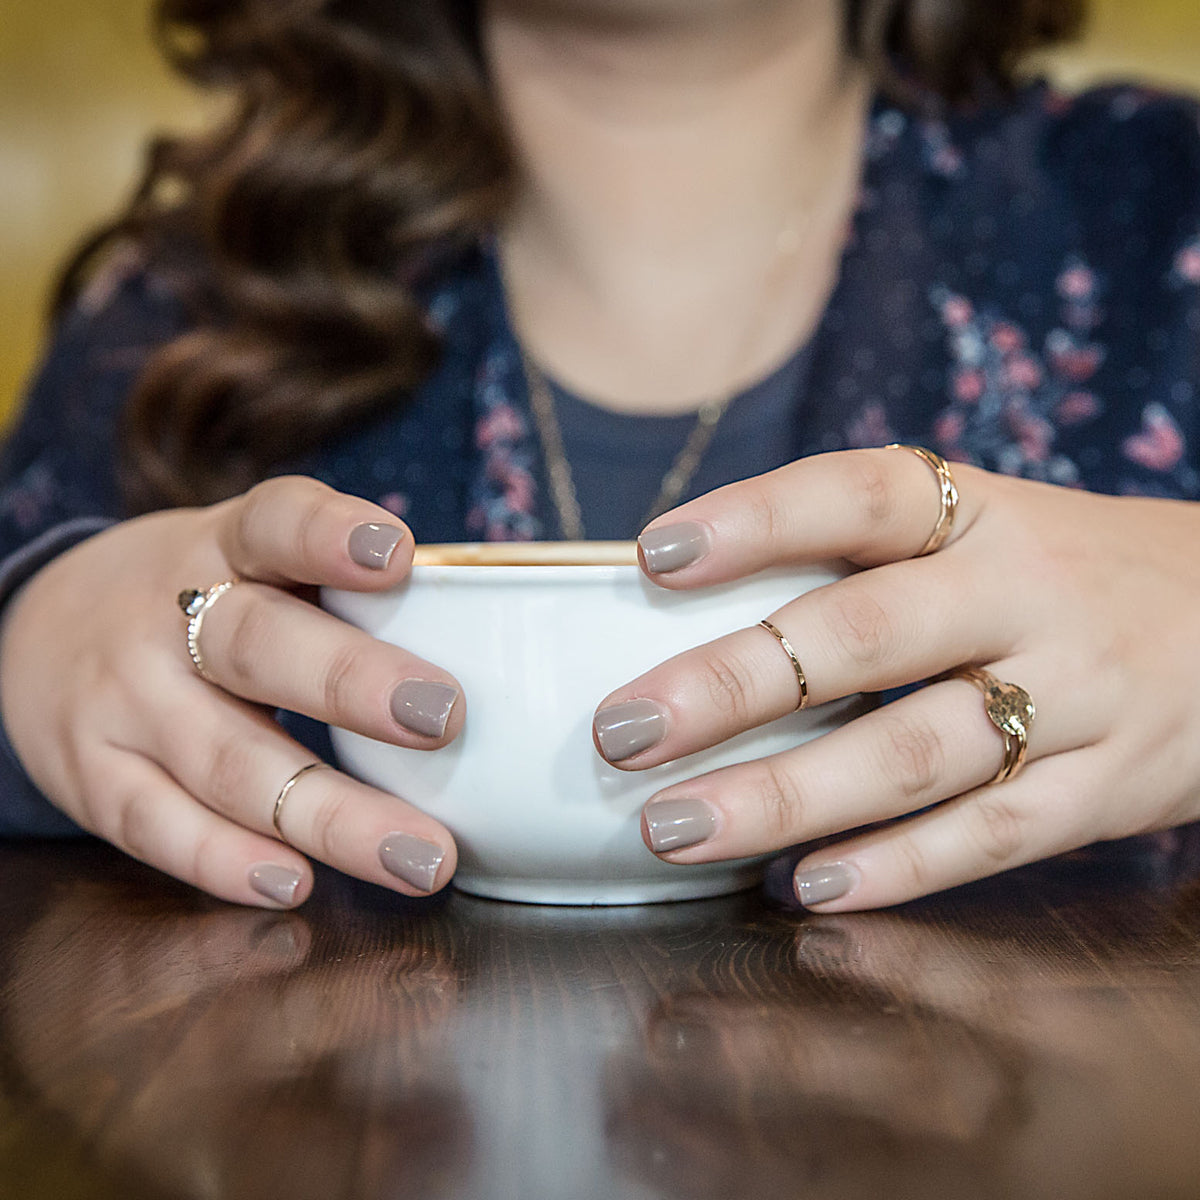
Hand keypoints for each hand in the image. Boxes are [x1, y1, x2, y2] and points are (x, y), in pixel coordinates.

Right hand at [0, 477, 461, 906]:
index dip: (330, 536)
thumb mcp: (250, 562)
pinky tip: (297, 883)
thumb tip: (487, 637)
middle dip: (352, 682)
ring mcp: (124, 701)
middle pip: (257, 646)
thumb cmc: (201, 600)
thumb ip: (340, 589)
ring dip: (331, 815)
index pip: (273, 524)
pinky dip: (228, 861)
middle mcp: (168, 617)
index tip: (398, 553)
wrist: (41, 629)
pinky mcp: (93, 778)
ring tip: (421, 854)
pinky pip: (159, 827)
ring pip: (228, 762)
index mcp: (224, 547)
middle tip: (444, 716)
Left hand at [592, 448, 1199, 909]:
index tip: (654, 556)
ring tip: (675, 828)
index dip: (756, 520)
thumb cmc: (1059, 574)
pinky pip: (992, 837)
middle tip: (622, 731)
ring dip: (787, 797)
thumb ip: (864, 561)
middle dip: (733, 685)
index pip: (858, 496)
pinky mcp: (1109, 790)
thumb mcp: (982, 530)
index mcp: (980, 514)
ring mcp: (1077, 697)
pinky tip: (806, 886)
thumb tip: (686, 602)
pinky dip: (894, 866)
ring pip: (917, 753)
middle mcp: (1026, 595)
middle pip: (867, 638)